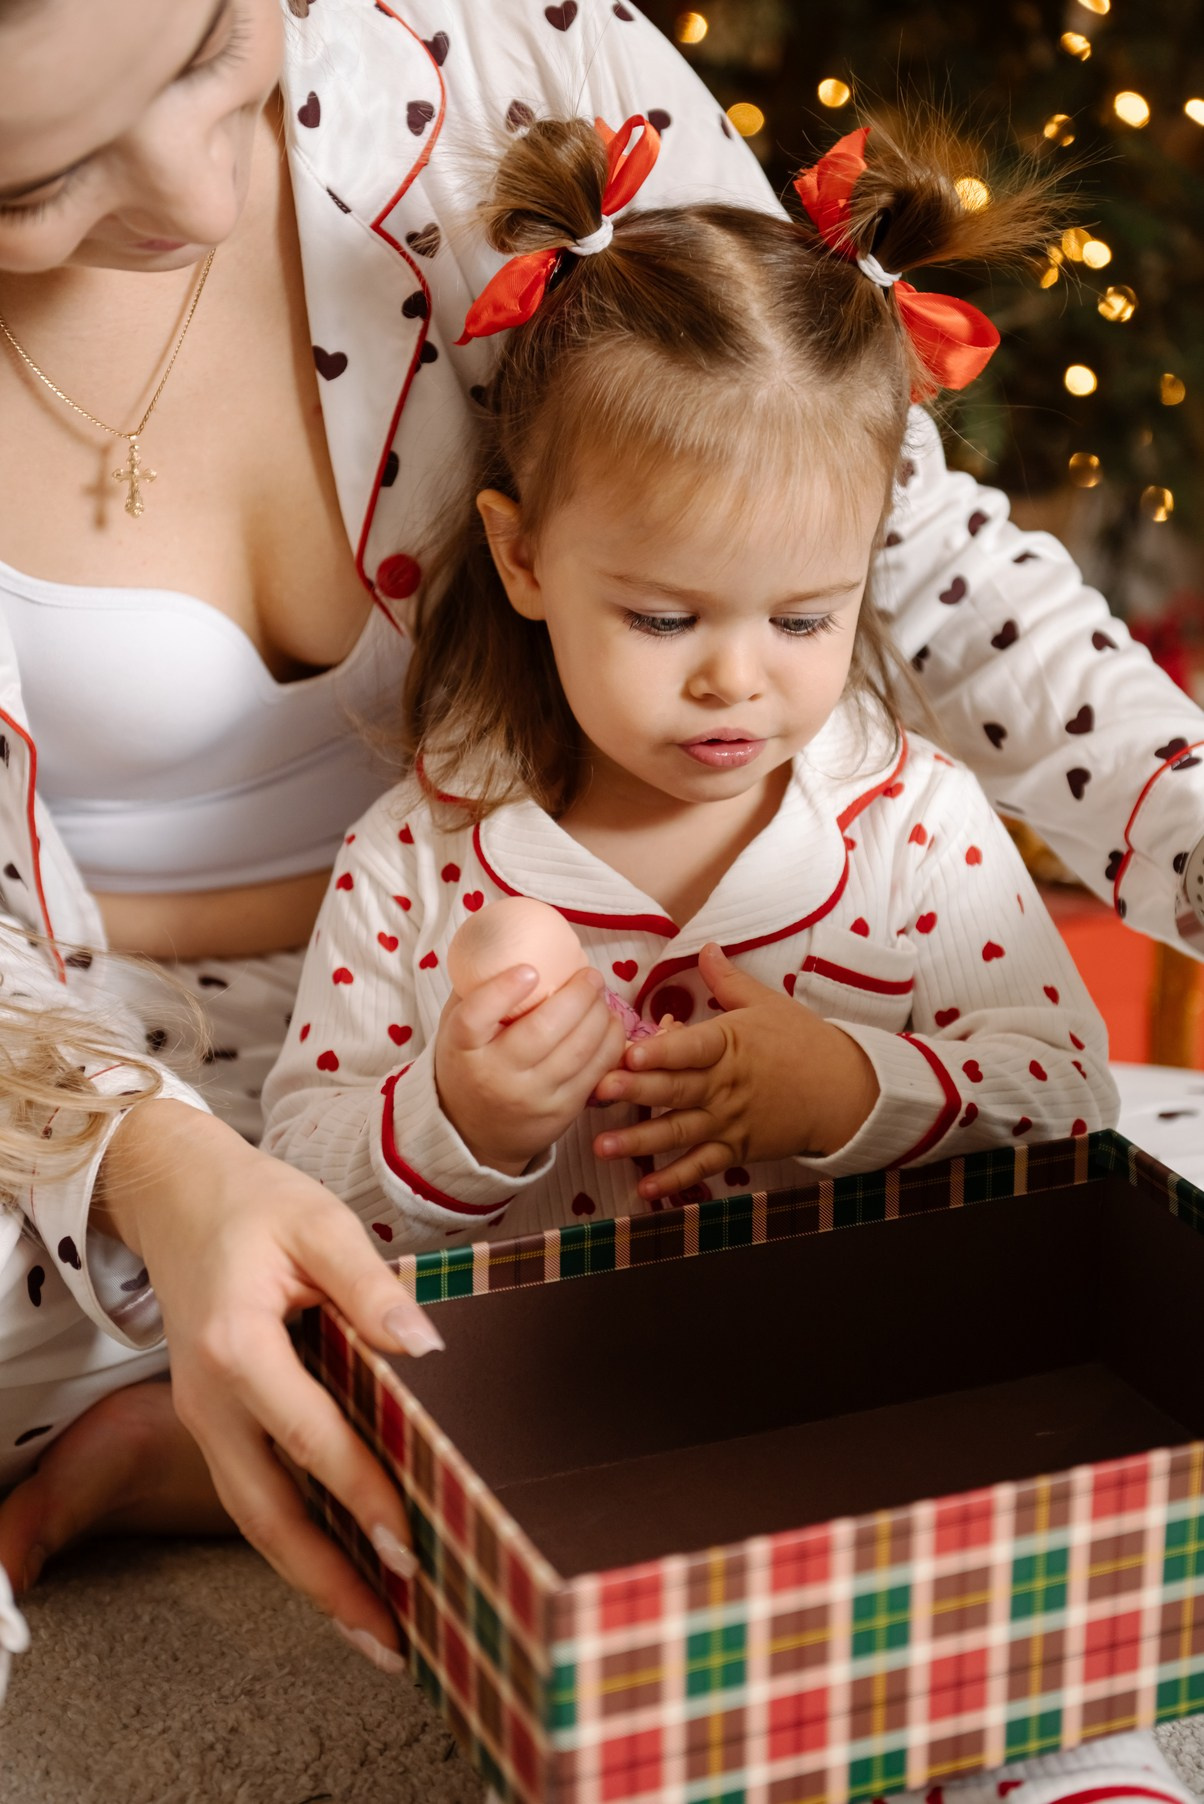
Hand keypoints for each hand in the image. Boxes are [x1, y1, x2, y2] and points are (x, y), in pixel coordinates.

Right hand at [96, 1100, 442, 1654]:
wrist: (178, 1195)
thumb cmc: (255, 1204)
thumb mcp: (319, 1223)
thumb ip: (371, 1287)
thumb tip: (429, 1349)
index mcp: (237, 1346)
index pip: (308, 1436)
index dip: (361, 1491)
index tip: (409, 1543)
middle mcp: (210, 1398)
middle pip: (266, 1512)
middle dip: (328, 1582)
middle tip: (393, 1637)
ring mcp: (204, 1417)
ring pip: (255, 1518)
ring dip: (312, 1580)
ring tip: (376, 1633)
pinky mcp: (214, 1423)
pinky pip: (253, 1496)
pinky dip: (295, 1543)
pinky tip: (342, 1574)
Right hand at [435, 963, 627, 1172]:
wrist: (474, 1133)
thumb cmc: (469, 1066)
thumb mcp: (454, 1029)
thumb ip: (475, 991)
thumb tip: (508, 942)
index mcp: (462, 1049)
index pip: (475, 1018)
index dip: (503, 990)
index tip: (530, 969)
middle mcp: (496, 1076)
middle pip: (542, 1031)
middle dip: (577, 996)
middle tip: (590, 975)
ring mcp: (531, 1097)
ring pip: (578, 1051)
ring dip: (600, 1015)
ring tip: (600, 995)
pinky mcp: (561, 1112)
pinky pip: (595, 1071)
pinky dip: (610, 1042)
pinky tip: (610, 1023)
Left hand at [591, 943, 879, 1198]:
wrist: (843, 1090)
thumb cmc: (802, 1041)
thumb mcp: (767, 1003)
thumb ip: (727, 979)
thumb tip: (705, 946)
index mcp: (730, 1045)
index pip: (692, 1048)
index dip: (662, 1050)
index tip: (630, 1051)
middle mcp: (725, 1086)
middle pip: (676, 1089)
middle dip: (636, 1091)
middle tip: (599, 1092)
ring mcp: (729, 1121)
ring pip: (679, 1132)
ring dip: (641, 1141)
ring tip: (603, 1146)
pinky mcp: (736, 1149)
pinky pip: (702, 1166)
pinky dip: (675, 1180)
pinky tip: (645, 1189)